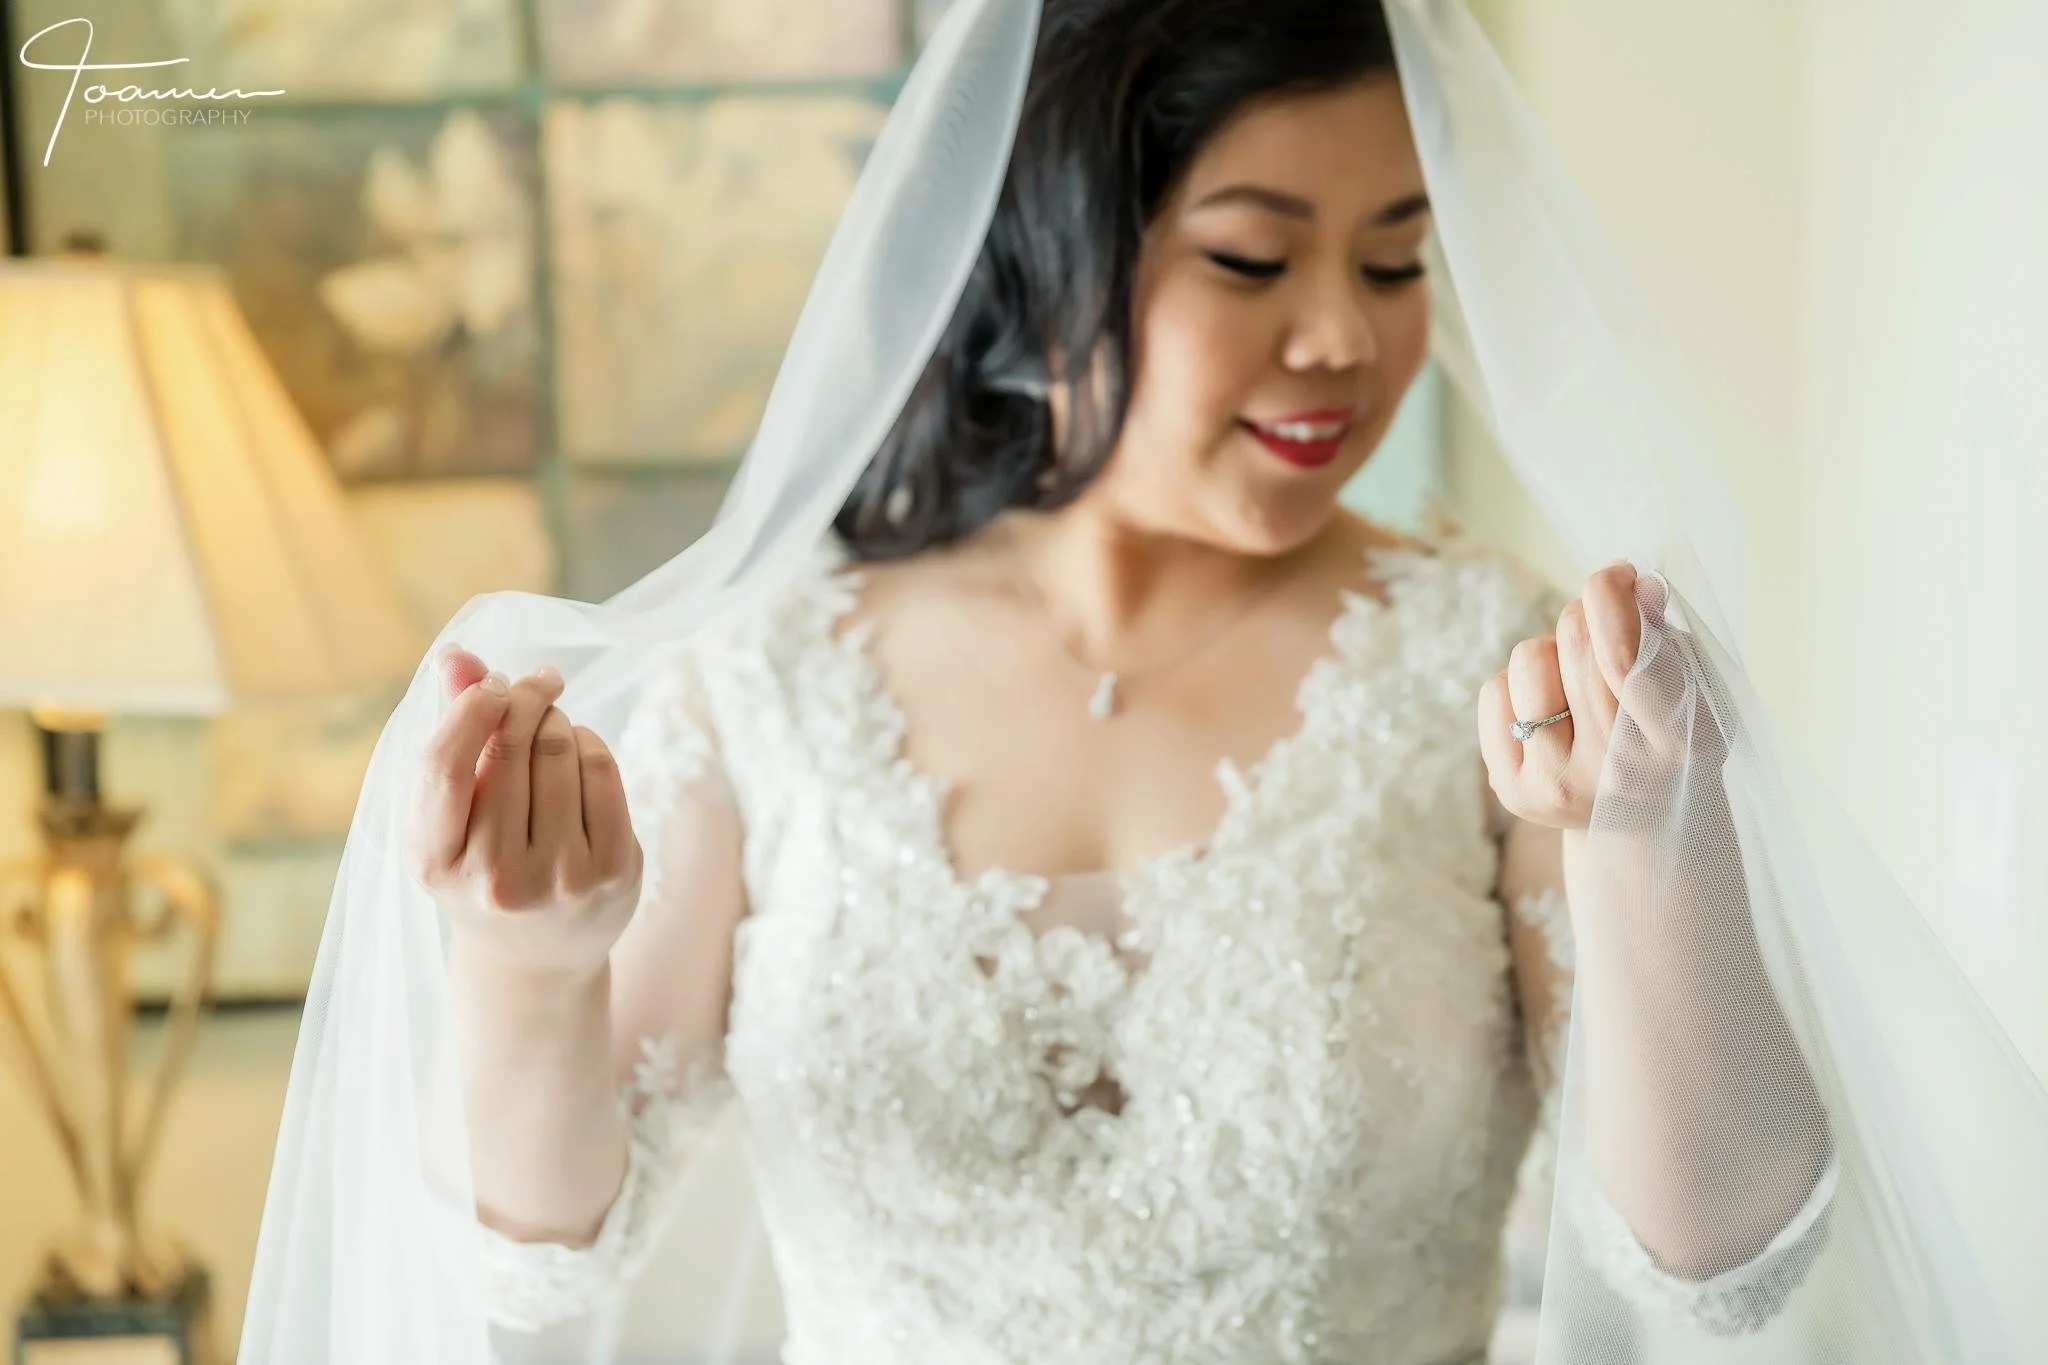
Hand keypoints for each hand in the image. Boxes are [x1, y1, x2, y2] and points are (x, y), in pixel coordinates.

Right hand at [407, 646, 642, 981]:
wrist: (537, 957)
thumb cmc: (481, 865)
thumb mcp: (450, 816)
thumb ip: (452, 732)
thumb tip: (459, 655)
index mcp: (434, 864)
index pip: (444, 766)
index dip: (470, 708)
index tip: (490, 682)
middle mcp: (494, 879)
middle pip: (511, 746)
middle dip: (524, 699)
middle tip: (532, 683)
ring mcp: (560, 879)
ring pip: (560, 750)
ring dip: (556, 720)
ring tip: (549, 725)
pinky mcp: (613, 871)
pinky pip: (602, 769)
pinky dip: (589, 744)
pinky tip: (578, 753)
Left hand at [1478, 562, 1673, 831]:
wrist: (1641, 826)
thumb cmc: (1670, 736)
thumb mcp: (1693, 691)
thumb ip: (1667, 640)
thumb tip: (1636, 586)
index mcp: (1673, 743)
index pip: (1620, 656)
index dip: (1610, 597)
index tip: (1616, 573)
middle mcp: (1611, 771)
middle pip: (1574, 646)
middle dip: (1584, 612)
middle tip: (1597, 618)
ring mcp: (1555, 784)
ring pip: (1528, 660)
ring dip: (1550, 650)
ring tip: (1574, 679)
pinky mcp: (1511, 789)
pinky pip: (1493, 692)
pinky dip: (1517, 684)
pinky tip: (1548, 709)